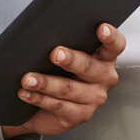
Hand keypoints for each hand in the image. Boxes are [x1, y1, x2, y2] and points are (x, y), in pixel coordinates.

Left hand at [1, 23, 125, 138]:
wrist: (41, 99)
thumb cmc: (52, 67)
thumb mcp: (57, 50)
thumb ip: (59, 38)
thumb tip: (41, 23)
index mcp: (103, 56)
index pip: (115, 45)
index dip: (110, 36)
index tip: (99, 27)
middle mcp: (103, 78)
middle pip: (91, 68)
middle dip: (72, 60)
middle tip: (54, 53)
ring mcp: (92, 99)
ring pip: (70, 90)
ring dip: (46, 83)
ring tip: (27, 77)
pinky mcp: (77, 116)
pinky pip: (58, 107)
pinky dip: (39, 99)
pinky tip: (24, 92)